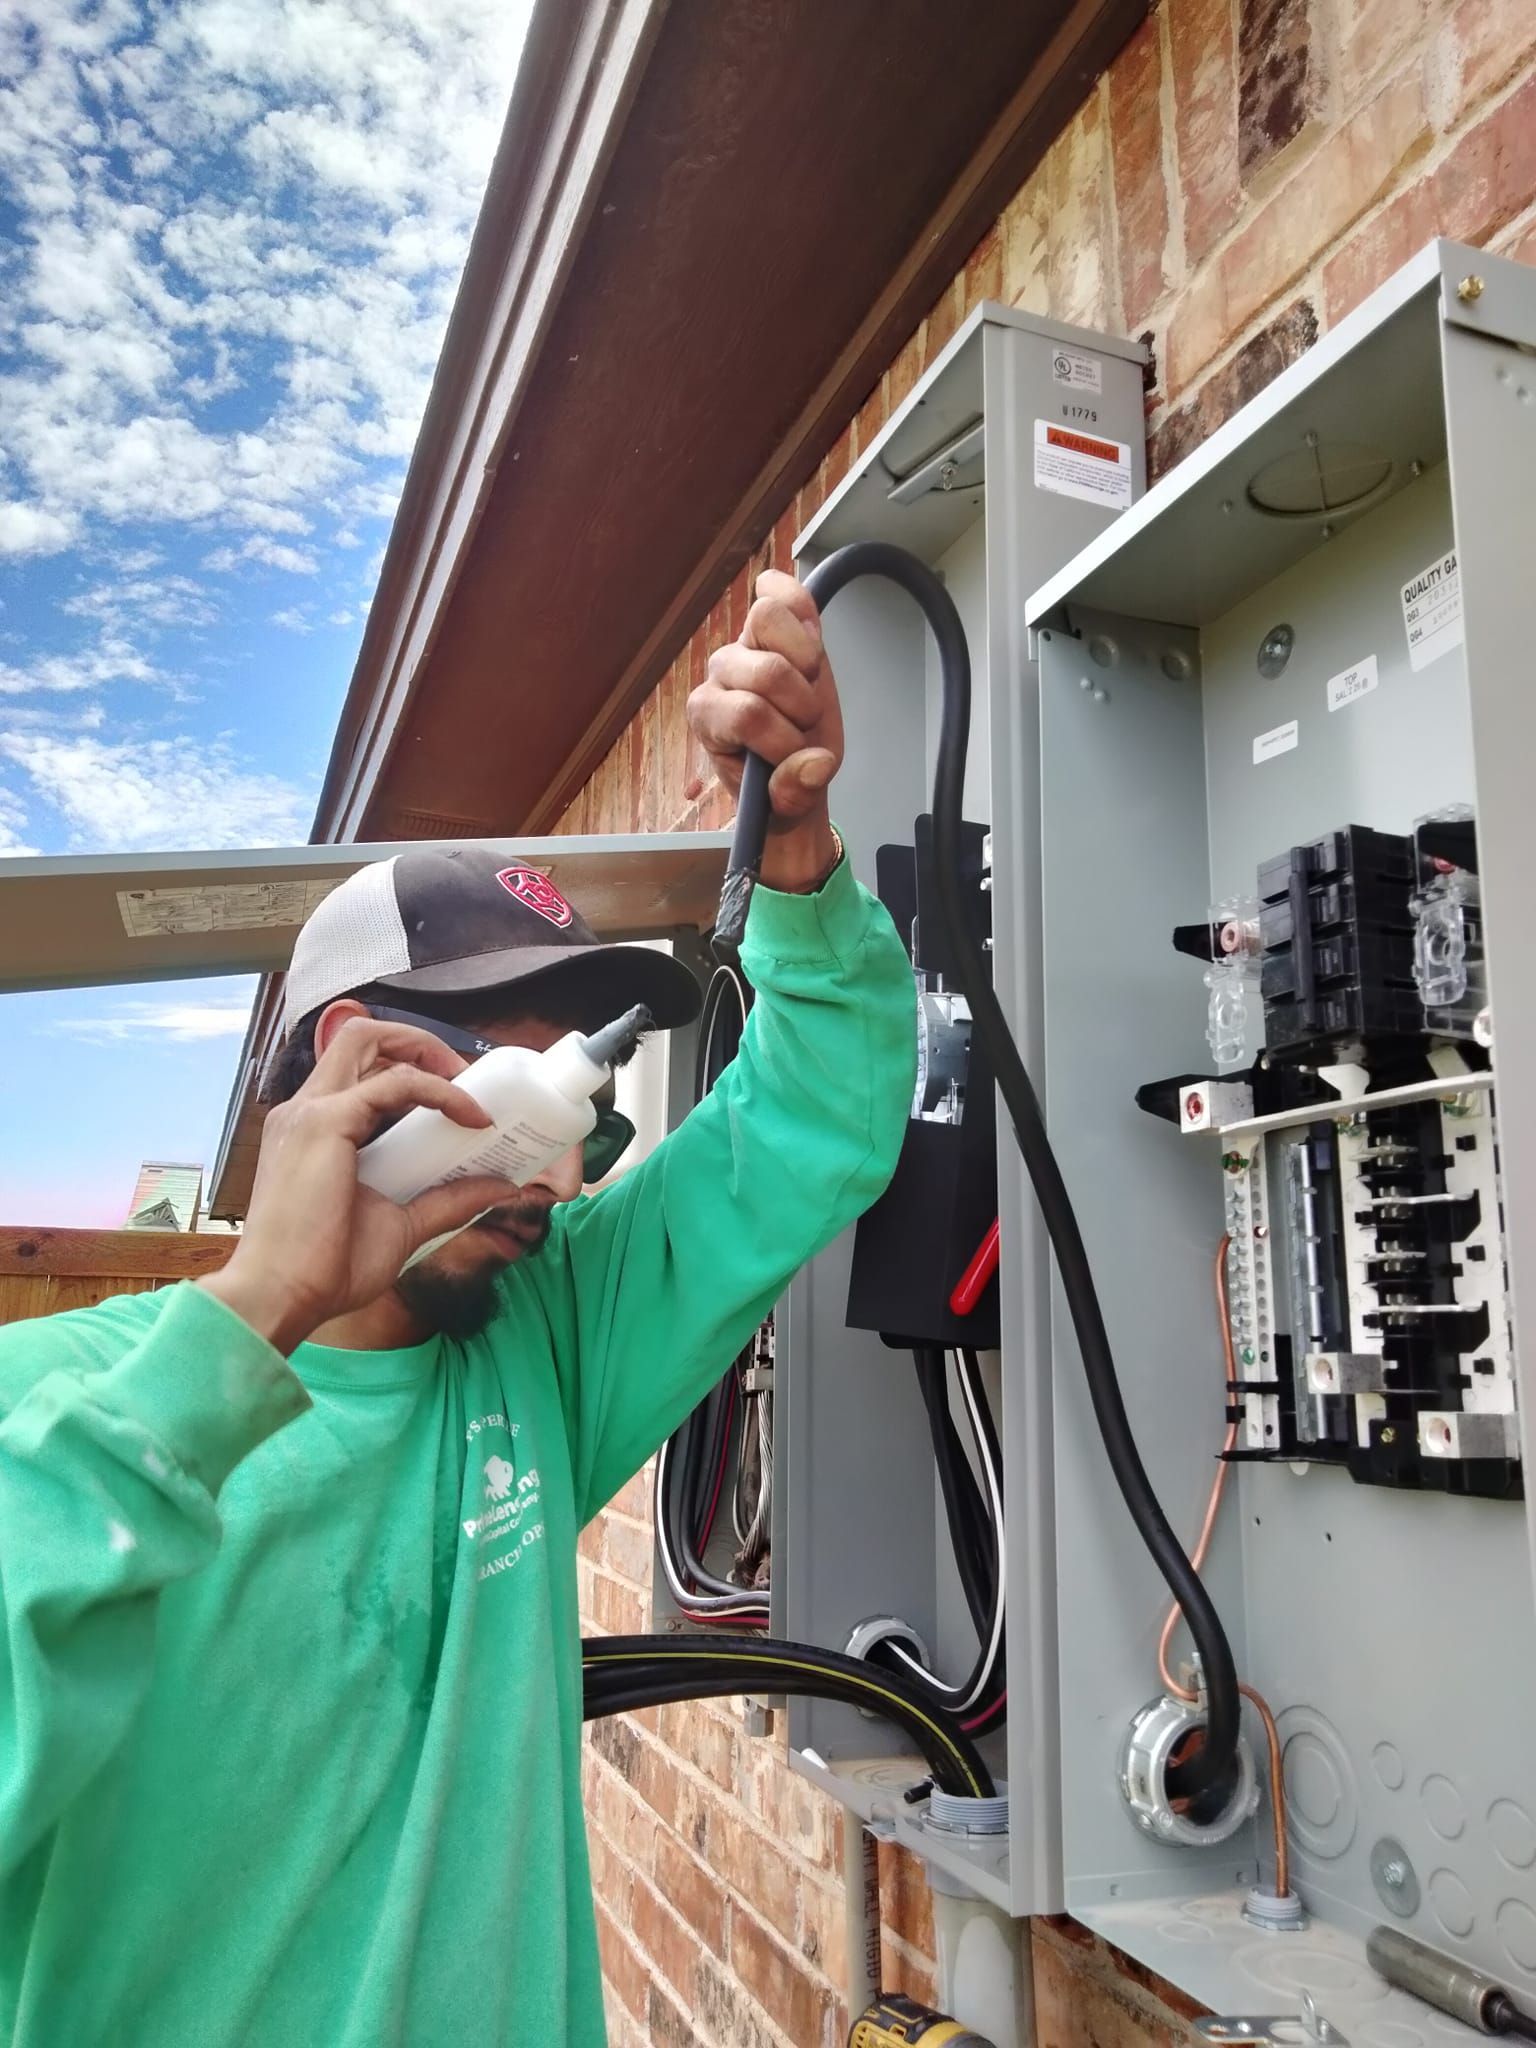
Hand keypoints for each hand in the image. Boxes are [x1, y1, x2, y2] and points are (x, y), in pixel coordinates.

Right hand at [200, 1018, 522, 1353]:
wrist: (281, 1297)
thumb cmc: (325, 1269)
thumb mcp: (401, 1226)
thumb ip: (446, 1202)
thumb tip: (501, 1188)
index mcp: (314, 1130)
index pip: (361, 1071)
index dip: (411, 1068)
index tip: (459, 1098)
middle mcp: (305, 1109)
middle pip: (359, 1036)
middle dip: (418, 1042)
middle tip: (466, 1077)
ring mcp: (309, 1111)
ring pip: (368, 1039)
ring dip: (426, 1051)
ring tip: (469, 1085)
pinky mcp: (325, 1123)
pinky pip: (395, 1083)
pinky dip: (440, 1091)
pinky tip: (471, 1116)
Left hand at [688, 570, 844, 889]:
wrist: (788, 765)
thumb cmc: (779, 780)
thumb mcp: (786, 803)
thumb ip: (795, 791)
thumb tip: (814, 763)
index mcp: (708, 717)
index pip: (749, 714)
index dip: (782, 740)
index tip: (789, 760)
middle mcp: (718, 674)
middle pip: (768, 670)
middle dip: (801, 706)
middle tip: (804, 726)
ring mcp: (743, 643)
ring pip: (769, 620)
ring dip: (805, 660)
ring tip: (808, 688)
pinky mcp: (771, 623)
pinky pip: (779, 589)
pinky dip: (801, 606)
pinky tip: (811, 638)